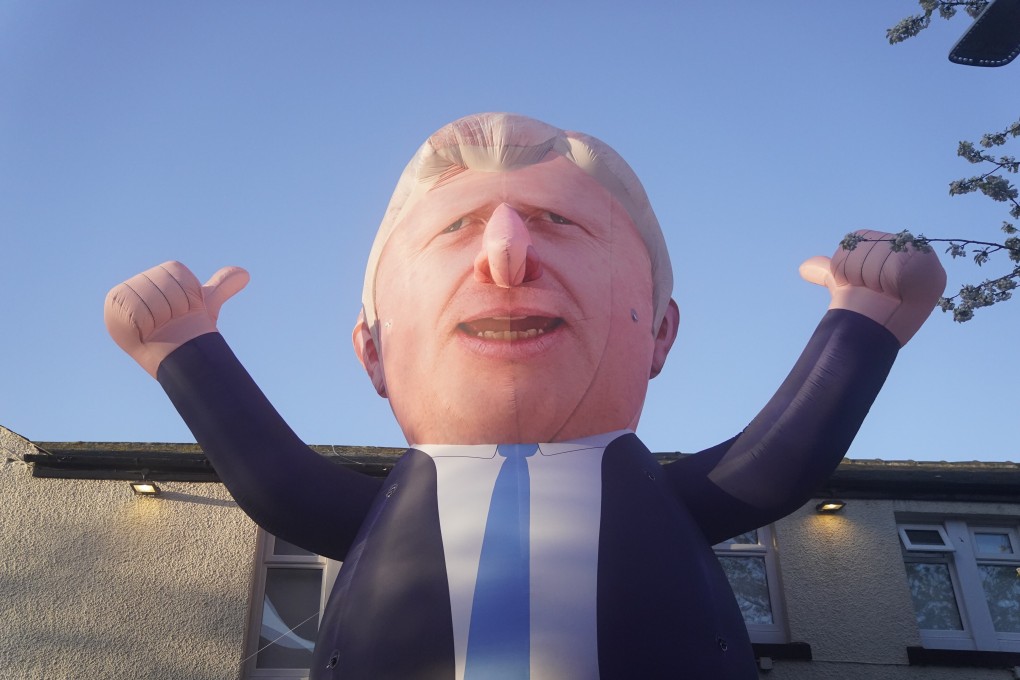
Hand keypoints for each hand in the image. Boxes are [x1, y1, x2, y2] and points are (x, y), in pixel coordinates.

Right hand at [104, 261, 248, 376]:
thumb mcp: (204, 305)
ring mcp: (120, 298)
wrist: (176, 356)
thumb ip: (221, 286)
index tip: (185, 308)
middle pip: (161, 282)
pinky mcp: (113, 310)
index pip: (173, 270)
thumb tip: (245, 273)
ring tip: (159, 327)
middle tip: (171, 321)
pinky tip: (146, 331)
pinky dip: (147, 323)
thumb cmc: (189, 330)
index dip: (187, 292)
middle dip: (175, 305)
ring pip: (151, 296)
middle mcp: (131, 286)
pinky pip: (137, 310)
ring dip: (163, 316)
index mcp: (151, 277)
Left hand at [799, 230, 945, 345]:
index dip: (850, 263)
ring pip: (882, 254)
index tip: (859, 281)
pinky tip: (897, 293)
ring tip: (886, 293)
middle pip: (871, 243)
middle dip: (862, 271)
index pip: (859, 237)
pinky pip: (897, 265)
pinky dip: (889, 282)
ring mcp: (925, 259)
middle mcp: (910, 248)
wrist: (873, 333)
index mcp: (890, 244)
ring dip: (874, 279)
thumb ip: (829, 272)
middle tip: (874, 289)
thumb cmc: (863, 308)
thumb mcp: (847, 285)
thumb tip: (804, 268)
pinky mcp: (932, 271)